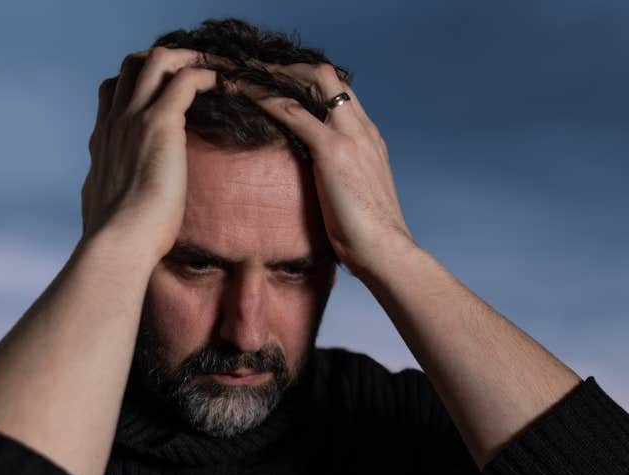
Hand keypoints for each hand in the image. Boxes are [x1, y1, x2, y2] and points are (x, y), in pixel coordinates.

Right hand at [80, 47, 232, 260]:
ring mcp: (134, 118)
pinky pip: (187, 79)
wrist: (117, 243)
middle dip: (165, 61)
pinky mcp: (159, 124)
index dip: (139, 82)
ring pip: (159, 59)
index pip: (113, 91)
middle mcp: (115, 122)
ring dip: (191, 58)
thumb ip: (111, 193)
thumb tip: (114, 204)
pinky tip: (227, 84)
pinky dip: (209, 74)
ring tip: (218, 69)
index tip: (167, 91)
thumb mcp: (106, 208)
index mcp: (103, 140)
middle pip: (133, 64)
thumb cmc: (118, 239)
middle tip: (198, 74)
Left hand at [245, 63, 417, 277]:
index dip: (310, 84)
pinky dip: (265, 97)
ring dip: (275, 74)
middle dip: (291, 69)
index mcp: (370, 139)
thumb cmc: (370, 237)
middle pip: (328, 77)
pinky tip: (242, 92)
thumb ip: (341, 182)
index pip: (341, 94)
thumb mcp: (354, 198)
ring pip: (312, 82)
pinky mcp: (334, 149)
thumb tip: (320, 192)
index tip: (282, 87)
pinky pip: (293, 111)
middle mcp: (363, 129)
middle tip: (258, 72)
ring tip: (243, 72)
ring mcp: (350, 136)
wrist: (387, 251)